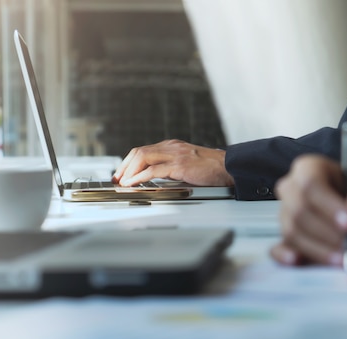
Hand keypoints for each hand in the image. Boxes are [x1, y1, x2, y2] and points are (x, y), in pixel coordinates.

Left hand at [112, 139, 233, 186]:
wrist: (229, 167)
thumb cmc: (212, 169)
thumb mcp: (187, 165)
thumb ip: (171, 168)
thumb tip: (153, 177)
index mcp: (172, 146)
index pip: (143, 150)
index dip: (128, 162)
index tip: (121, 174)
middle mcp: (171, 147)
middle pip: (139, 152)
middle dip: (124, 166)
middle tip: (117, 179)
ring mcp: (175, 155)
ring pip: (143, 158)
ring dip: (129, 171)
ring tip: (123, 182)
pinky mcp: (179, 165)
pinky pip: (153, 170)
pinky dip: (139, 177)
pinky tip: (133, 184)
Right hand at [270, 155, 346, 265]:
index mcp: (309, 168)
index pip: (310, 185)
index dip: (329, 206)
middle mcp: (291, 189)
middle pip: (298, 210)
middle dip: (326, 232)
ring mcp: (284, 215)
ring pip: (292, 232)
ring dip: (318, 249)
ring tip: (343, 258)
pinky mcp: (283, 238)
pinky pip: (276, 249)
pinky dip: (285, 257)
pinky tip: (299, 261)